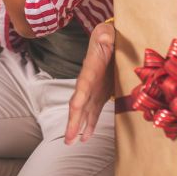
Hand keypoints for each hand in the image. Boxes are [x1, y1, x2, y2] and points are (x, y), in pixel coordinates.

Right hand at [64, 21, 115, 142]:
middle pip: (77, 104)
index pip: (82, 85)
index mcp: (90, 69)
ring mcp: (92, 90)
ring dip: (77, 127)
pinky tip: (85, 137)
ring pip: (82, 111)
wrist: (108, 40)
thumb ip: (106, 36)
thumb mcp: (107, 33)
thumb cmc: (108, 36)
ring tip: (72, 142)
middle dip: (73, 122)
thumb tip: (105, 38)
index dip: (79, 97)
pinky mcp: (99, 94)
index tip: (75, 109)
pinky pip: (92, 112)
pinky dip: (89, 125)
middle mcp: (87, 82)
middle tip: (68, 138)